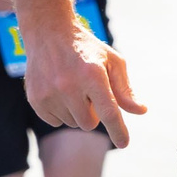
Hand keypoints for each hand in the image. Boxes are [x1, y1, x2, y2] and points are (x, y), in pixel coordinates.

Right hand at [22, 25, 147, 147]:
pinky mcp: (35, 99)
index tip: (124, 143)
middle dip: (94, 113)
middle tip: (89, 93)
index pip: (108, 112)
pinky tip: (58, 91)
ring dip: (76, 111)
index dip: (118, 131)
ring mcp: (49, 93)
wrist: (48, 33)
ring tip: (72, 87)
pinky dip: (60, 112)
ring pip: (72, 123)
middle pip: (89, 123)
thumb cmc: (87, 49)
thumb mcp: (112, 61)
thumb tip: (141, 111)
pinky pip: (55, 121)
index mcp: (92, 75)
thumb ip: (125, 89)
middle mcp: (69, 85)